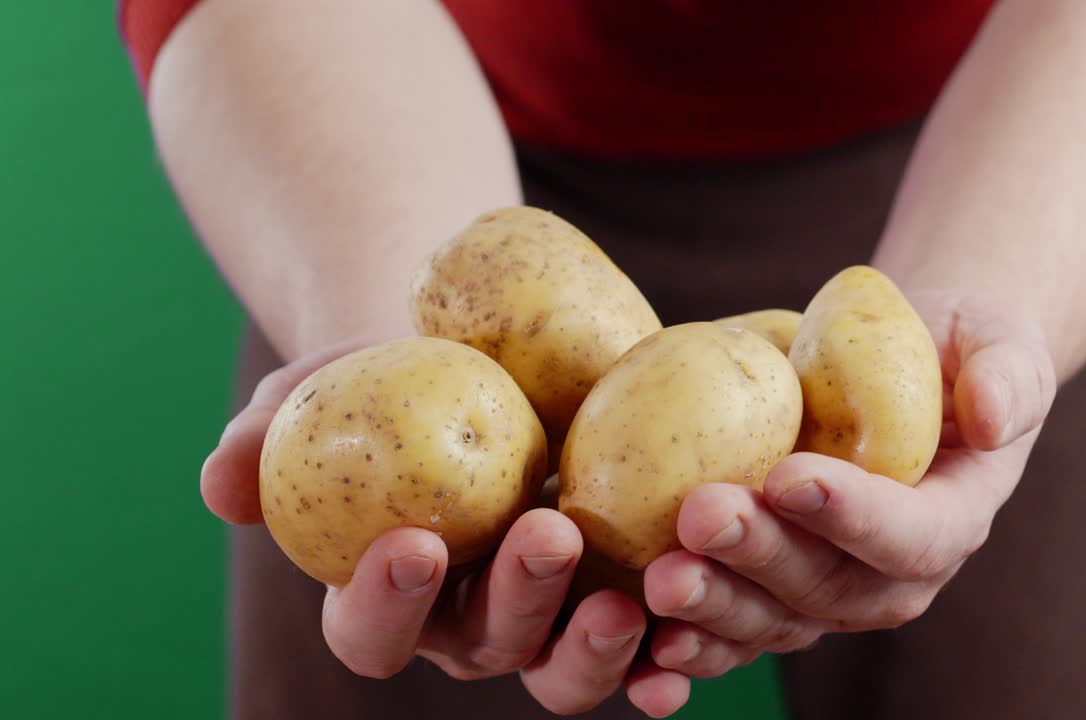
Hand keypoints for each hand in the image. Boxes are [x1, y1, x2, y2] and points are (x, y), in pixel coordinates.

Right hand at [200, 340, 689, 717]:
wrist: (477, 358)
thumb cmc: (382, 384)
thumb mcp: (317, 395)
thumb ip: (264, 438)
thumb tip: (221, 483)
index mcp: (391, 597)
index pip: (370, 630)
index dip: (382, 603)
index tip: (410, 542)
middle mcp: (470, 623)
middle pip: (488, 646)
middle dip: (517, 603)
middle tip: (548, 536)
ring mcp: (551, 615)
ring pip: (565, 665)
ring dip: (596, 645)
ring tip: (629, 597)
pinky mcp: (619, 587)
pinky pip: (648, 640)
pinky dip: (668, 649)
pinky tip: (689, 631)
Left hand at [641, 295, 1056, 677]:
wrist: (894, 372)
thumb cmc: (946, 347)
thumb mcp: (995, 339)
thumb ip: (1007, 372)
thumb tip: (994, 416)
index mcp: (952, 517)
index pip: (913, 535)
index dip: (854, 515)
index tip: (789, 475)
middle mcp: (892, 574)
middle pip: (830, 587)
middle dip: (762, 557)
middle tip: (700, 515)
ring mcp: (828, 591)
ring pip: (774, 620)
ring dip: (714, 604)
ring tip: (661, 575)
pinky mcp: (772, 592)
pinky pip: (733, 630)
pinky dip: (691, 641)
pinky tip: (645, 632)